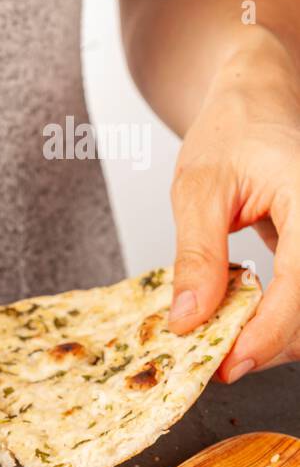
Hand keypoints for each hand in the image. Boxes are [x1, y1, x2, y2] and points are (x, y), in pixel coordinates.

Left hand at [167, 29, 299, 380]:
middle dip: (268, 343)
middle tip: (214, 362)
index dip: (267, 331)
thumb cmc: (231, 134)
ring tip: (222, 340)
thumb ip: (197, 256)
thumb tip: (189, 319)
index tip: (228, 363)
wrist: (256, 104)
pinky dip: (278, 319)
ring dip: (274, 337)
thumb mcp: (197, 191)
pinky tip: (240, 320)